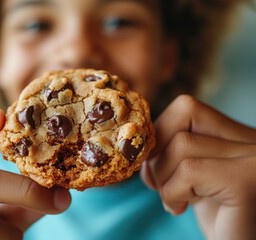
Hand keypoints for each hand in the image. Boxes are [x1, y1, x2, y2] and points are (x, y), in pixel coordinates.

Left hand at [140, 95, 255, 239]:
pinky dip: (172, 192)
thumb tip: (136, 140)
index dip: (160, 133)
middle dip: (158, 152)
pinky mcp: (246, 180)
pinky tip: (181, 209)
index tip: (156, 166)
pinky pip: (189, 170)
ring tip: (177, 202)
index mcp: (238, 137)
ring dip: (164, 178)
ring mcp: (253, 157)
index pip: (187, 107)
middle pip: (185, 113)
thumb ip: (175, 152)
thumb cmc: (215, 219)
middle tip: (161, 185)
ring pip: (182, 143)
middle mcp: (251, 140)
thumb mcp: (194, 177)